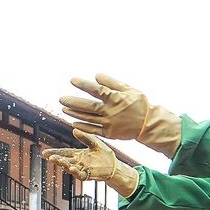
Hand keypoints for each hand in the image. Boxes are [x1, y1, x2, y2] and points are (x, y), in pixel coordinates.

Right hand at [42, 130, 139, 196]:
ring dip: (64, 165)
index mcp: (78, 154)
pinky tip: (72, 168)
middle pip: (64, 160)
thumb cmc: (105, 154)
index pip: (64, 152)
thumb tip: (75, 129)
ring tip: (59, 160)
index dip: (54, 152)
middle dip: (56, 159)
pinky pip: (80, 174)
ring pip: (70, 167)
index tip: (45, 152)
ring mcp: (82, 169)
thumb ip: (85, 137)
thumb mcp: (94, 142)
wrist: (114, 165)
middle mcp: (78, 162)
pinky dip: (76, 171)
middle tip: (50, 157)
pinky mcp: (88, 174)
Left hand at [59, 74, 180, 157]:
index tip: (72, 80)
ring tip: (64, 109)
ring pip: (88, 118)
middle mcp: (110, 111)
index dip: (83, 85)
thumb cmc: (139, 104)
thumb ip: (112, 83)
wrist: (148, 124)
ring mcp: (109, 123)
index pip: (95, 90)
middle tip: (61, 99)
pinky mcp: (109, 133)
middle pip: (87, 106)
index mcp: (115, 98)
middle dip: (72, 102)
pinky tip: (73, 123)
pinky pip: (93, 130)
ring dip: (74, 113)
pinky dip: (82, 127)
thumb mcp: (128, 89)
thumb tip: (96, 75)